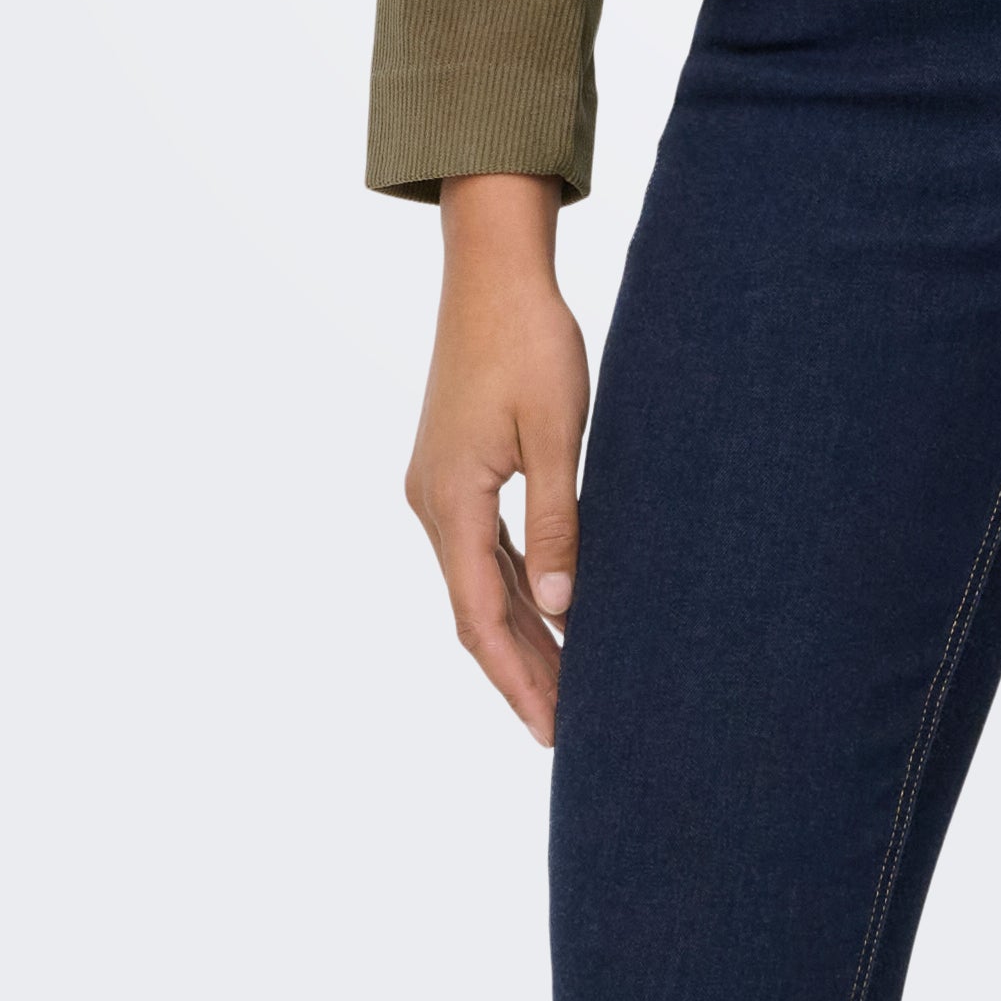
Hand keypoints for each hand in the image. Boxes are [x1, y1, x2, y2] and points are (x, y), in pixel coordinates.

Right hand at [404, 174, 589, 745]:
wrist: (492, 270)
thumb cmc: (530, 340)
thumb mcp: (556, 431)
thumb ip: (559, 520)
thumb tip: (564, 608)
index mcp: (451, 501)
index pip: (481, 617)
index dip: (517, 680)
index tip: (552, 730)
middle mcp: (433, 504)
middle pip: (476, 612)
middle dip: (520, 672)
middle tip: (566, 730)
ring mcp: (440, 487)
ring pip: (480, 583)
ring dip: (520, 633)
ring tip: (567, 687)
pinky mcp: (454, 469)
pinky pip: (484, 548)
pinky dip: (516, 587)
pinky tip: (551, 612)